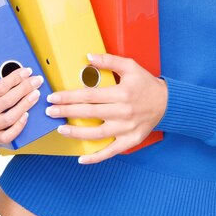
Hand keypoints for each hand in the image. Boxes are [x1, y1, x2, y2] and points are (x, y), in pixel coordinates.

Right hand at [0, 50, 44, 145]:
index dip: (15, 79)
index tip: (27, 71)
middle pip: (6, 102)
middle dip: (24, 89)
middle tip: (36, 81)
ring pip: (9, 119)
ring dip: (25, 105)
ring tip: (35, 94)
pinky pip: (7, 136)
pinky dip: (18, 127)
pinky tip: (27, 115)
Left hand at [46, 53, 167, 163]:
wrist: (166, 102)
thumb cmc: (145, 83)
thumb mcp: (130, 66)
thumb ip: (109, 61)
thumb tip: (88, 57)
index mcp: (121, 92)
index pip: (89, 95)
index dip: (69, 97)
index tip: (54, 97)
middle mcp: (123, 112)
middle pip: (89, 113)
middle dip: (67, 112)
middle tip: (50, 111)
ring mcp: (126, 128)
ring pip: (96, 133)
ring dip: (76, 133)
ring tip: (60, 129)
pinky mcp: (130, 141)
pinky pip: (111, 151)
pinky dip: (96, 157)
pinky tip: (81, 158)